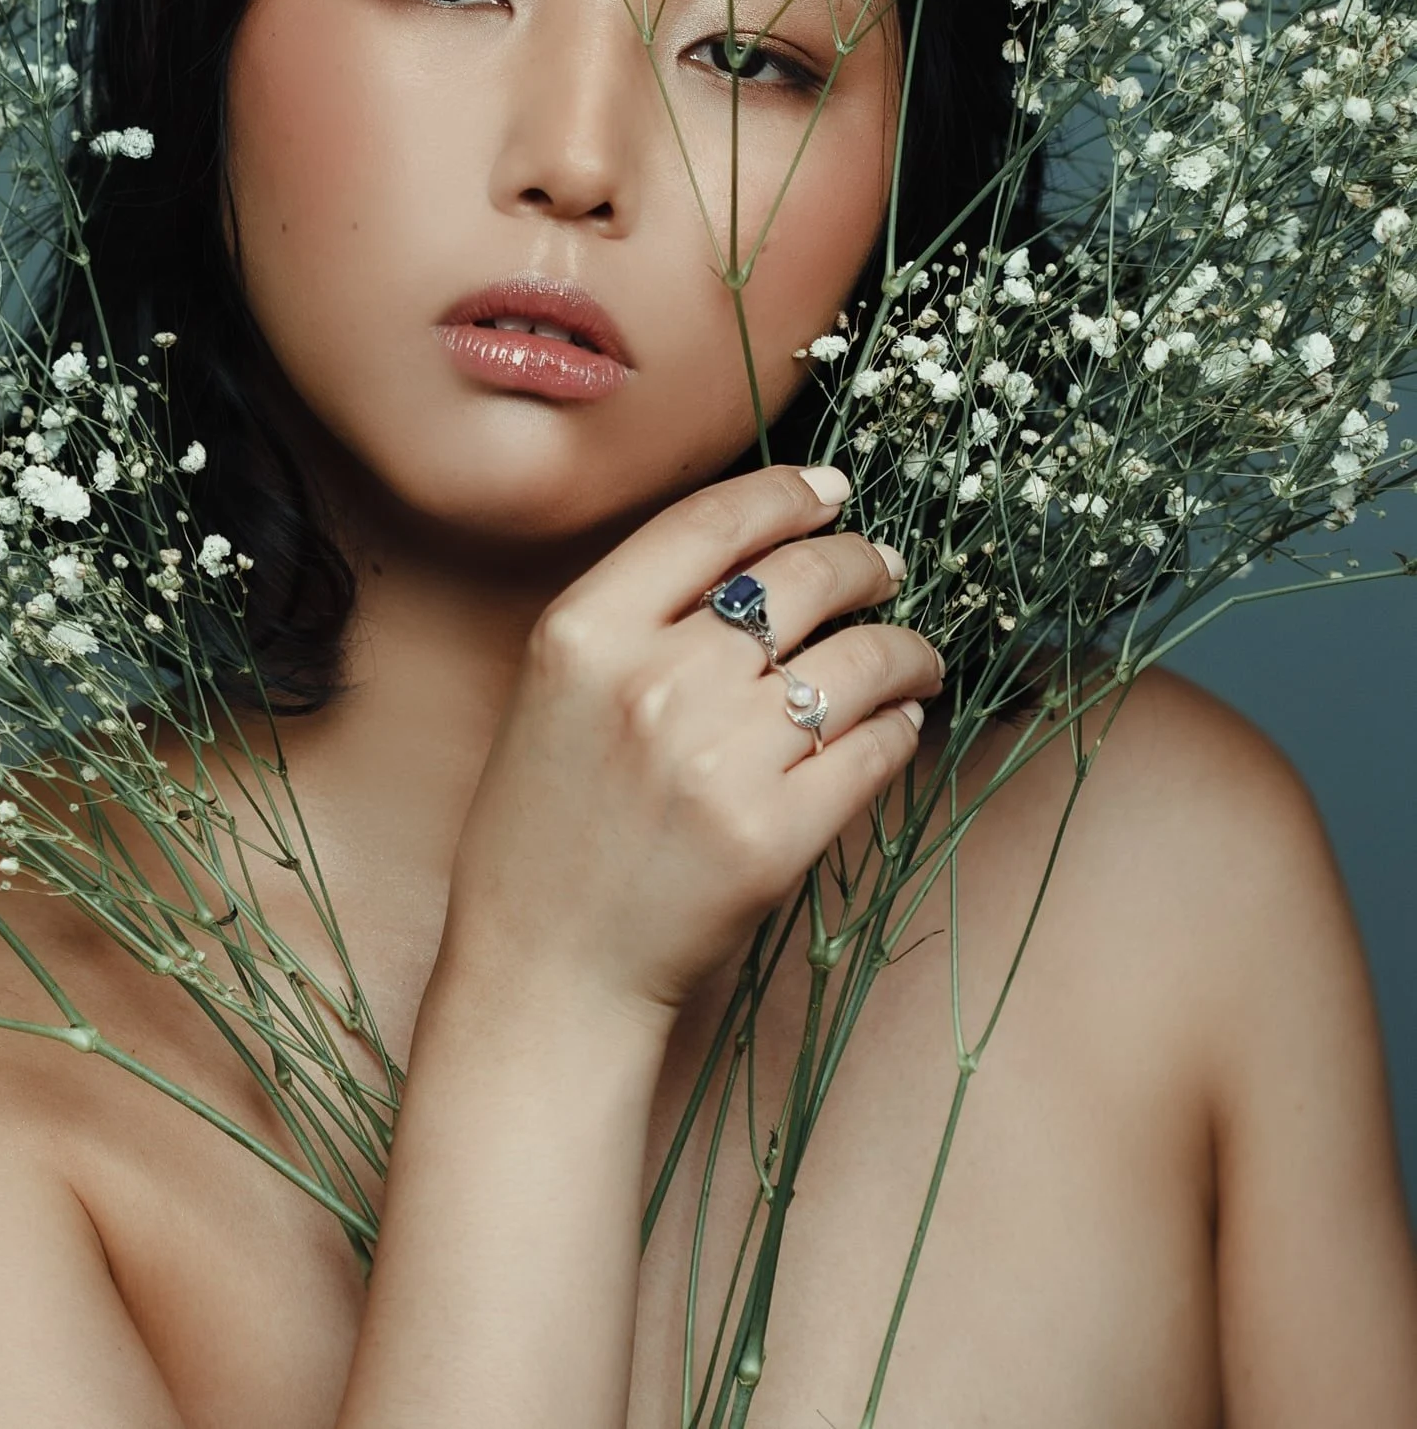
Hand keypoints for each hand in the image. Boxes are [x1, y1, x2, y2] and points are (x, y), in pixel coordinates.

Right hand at [441, 464, 942, 1026]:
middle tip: (884, 567)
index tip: (830, 489)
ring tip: (911, 656)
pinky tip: (897, 720)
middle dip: (861, 562)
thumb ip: (638, 615)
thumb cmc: (548, 825)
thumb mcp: (557, 690)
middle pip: (797, 579)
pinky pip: (873, 749)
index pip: (711, 523)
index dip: (787, 493)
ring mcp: (716, 761)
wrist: (547, 968)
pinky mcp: (773, 836)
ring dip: (902, 648)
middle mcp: (651, 683)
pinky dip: (899, 725)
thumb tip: (765, 550)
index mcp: (582, 633)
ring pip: (855, 662)